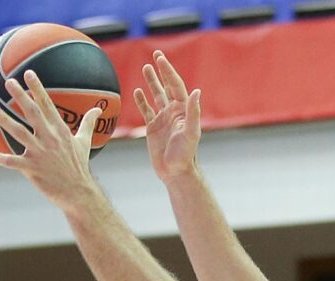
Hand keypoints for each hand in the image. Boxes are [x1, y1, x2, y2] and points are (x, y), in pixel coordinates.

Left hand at [0, 72, 104, 208]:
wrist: (79, 193)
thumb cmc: (79, 166)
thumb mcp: (85, 142)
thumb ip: (88, 123)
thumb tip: (98, 109)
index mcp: (60, 131)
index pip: (47, 105)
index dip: (37, 88)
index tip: (28, 73)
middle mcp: (50, 139)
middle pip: (33, 113)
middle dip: (20, 96)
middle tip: (8, 82)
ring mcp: (40, 153)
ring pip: (19, 133)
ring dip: (5, 120)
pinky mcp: (32, 169)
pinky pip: (11, 162)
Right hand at [133, 51, 201, 184]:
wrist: (175, 172)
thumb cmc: (185, 155)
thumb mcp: (191, 132)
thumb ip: (193, 112)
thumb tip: (197, 91)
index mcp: (183, 110)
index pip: (175, 85)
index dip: (168, 71)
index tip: (160, 58)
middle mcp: (173, 112)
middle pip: (166, 86)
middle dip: (161, 70)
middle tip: (156, 54)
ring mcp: (163, 119)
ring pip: (156, 95)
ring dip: (151, 82)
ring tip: (146, 67)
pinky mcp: (153, 128)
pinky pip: (146, 110)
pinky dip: (142, 101)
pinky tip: (137, 91)